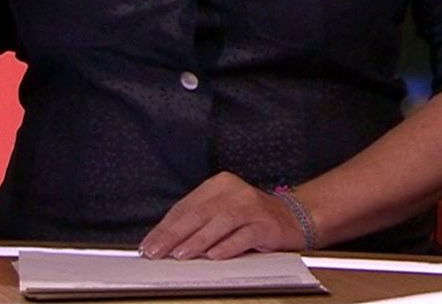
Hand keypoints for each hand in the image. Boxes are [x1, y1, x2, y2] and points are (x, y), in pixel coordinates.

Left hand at [138, 173, 303, 260]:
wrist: (293, 218)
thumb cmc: (250, 218)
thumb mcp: (221, 212)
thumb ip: (197, 222)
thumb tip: (164, 241)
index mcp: (219, 185)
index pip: (186, 207)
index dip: (164, 227)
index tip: (148, 245)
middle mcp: (235, 192)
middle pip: (200, 213)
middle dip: (174, 234)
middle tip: (156, 251)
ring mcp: (252, 207)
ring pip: (220, 222)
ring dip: (198, 240)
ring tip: (180, 254)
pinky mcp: (267, 225)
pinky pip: (244, 235)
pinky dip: (228, 246)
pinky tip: (214, 255)